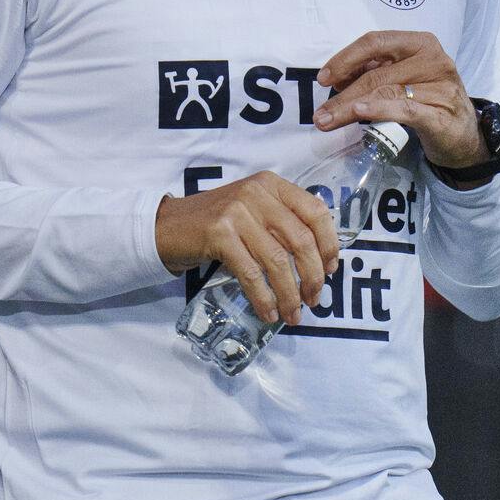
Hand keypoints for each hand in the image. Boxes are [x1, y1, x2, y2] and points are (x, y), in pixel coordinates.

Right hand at [154, 172, 339, 325]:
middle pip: (300, 240)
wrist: (168, 226)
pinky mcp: (219, 234)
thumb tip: (320, 264)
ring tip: (293, 314)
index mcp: (272, 185)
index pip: (316, 212)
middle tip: (314, 300)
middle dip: (312, 277)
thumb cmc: (217, 223)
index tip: (330, 270)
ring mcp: (237, 212)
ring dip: (290, 294)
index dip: (329, 244)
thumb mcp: (254, 211)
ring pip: (277, 261)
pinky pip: (251, 273)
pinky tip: (268, 312)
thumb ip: (283, 224)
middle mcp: (257, 193)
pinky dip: (264, 298)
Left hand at [314, 30, 488, 175]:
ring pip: (385, 93)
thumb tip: (336, 78)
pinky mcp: (441, 114)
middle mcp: (433, 59)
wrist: (462, 133)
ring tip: (329, 121)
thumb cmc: (427, 99)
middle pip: (376, 73)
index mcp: (420, 43)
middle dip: (342, 94)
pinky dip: (380, 110)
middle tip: (320, 114)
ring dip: (350, 109)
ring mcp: (440, 87)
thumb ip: (375, 71)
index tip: (323, 78)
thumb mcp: (403, 77)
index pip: (375, 42)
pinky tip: (360, 112)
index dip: (346, 58)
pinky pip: (405, 109)